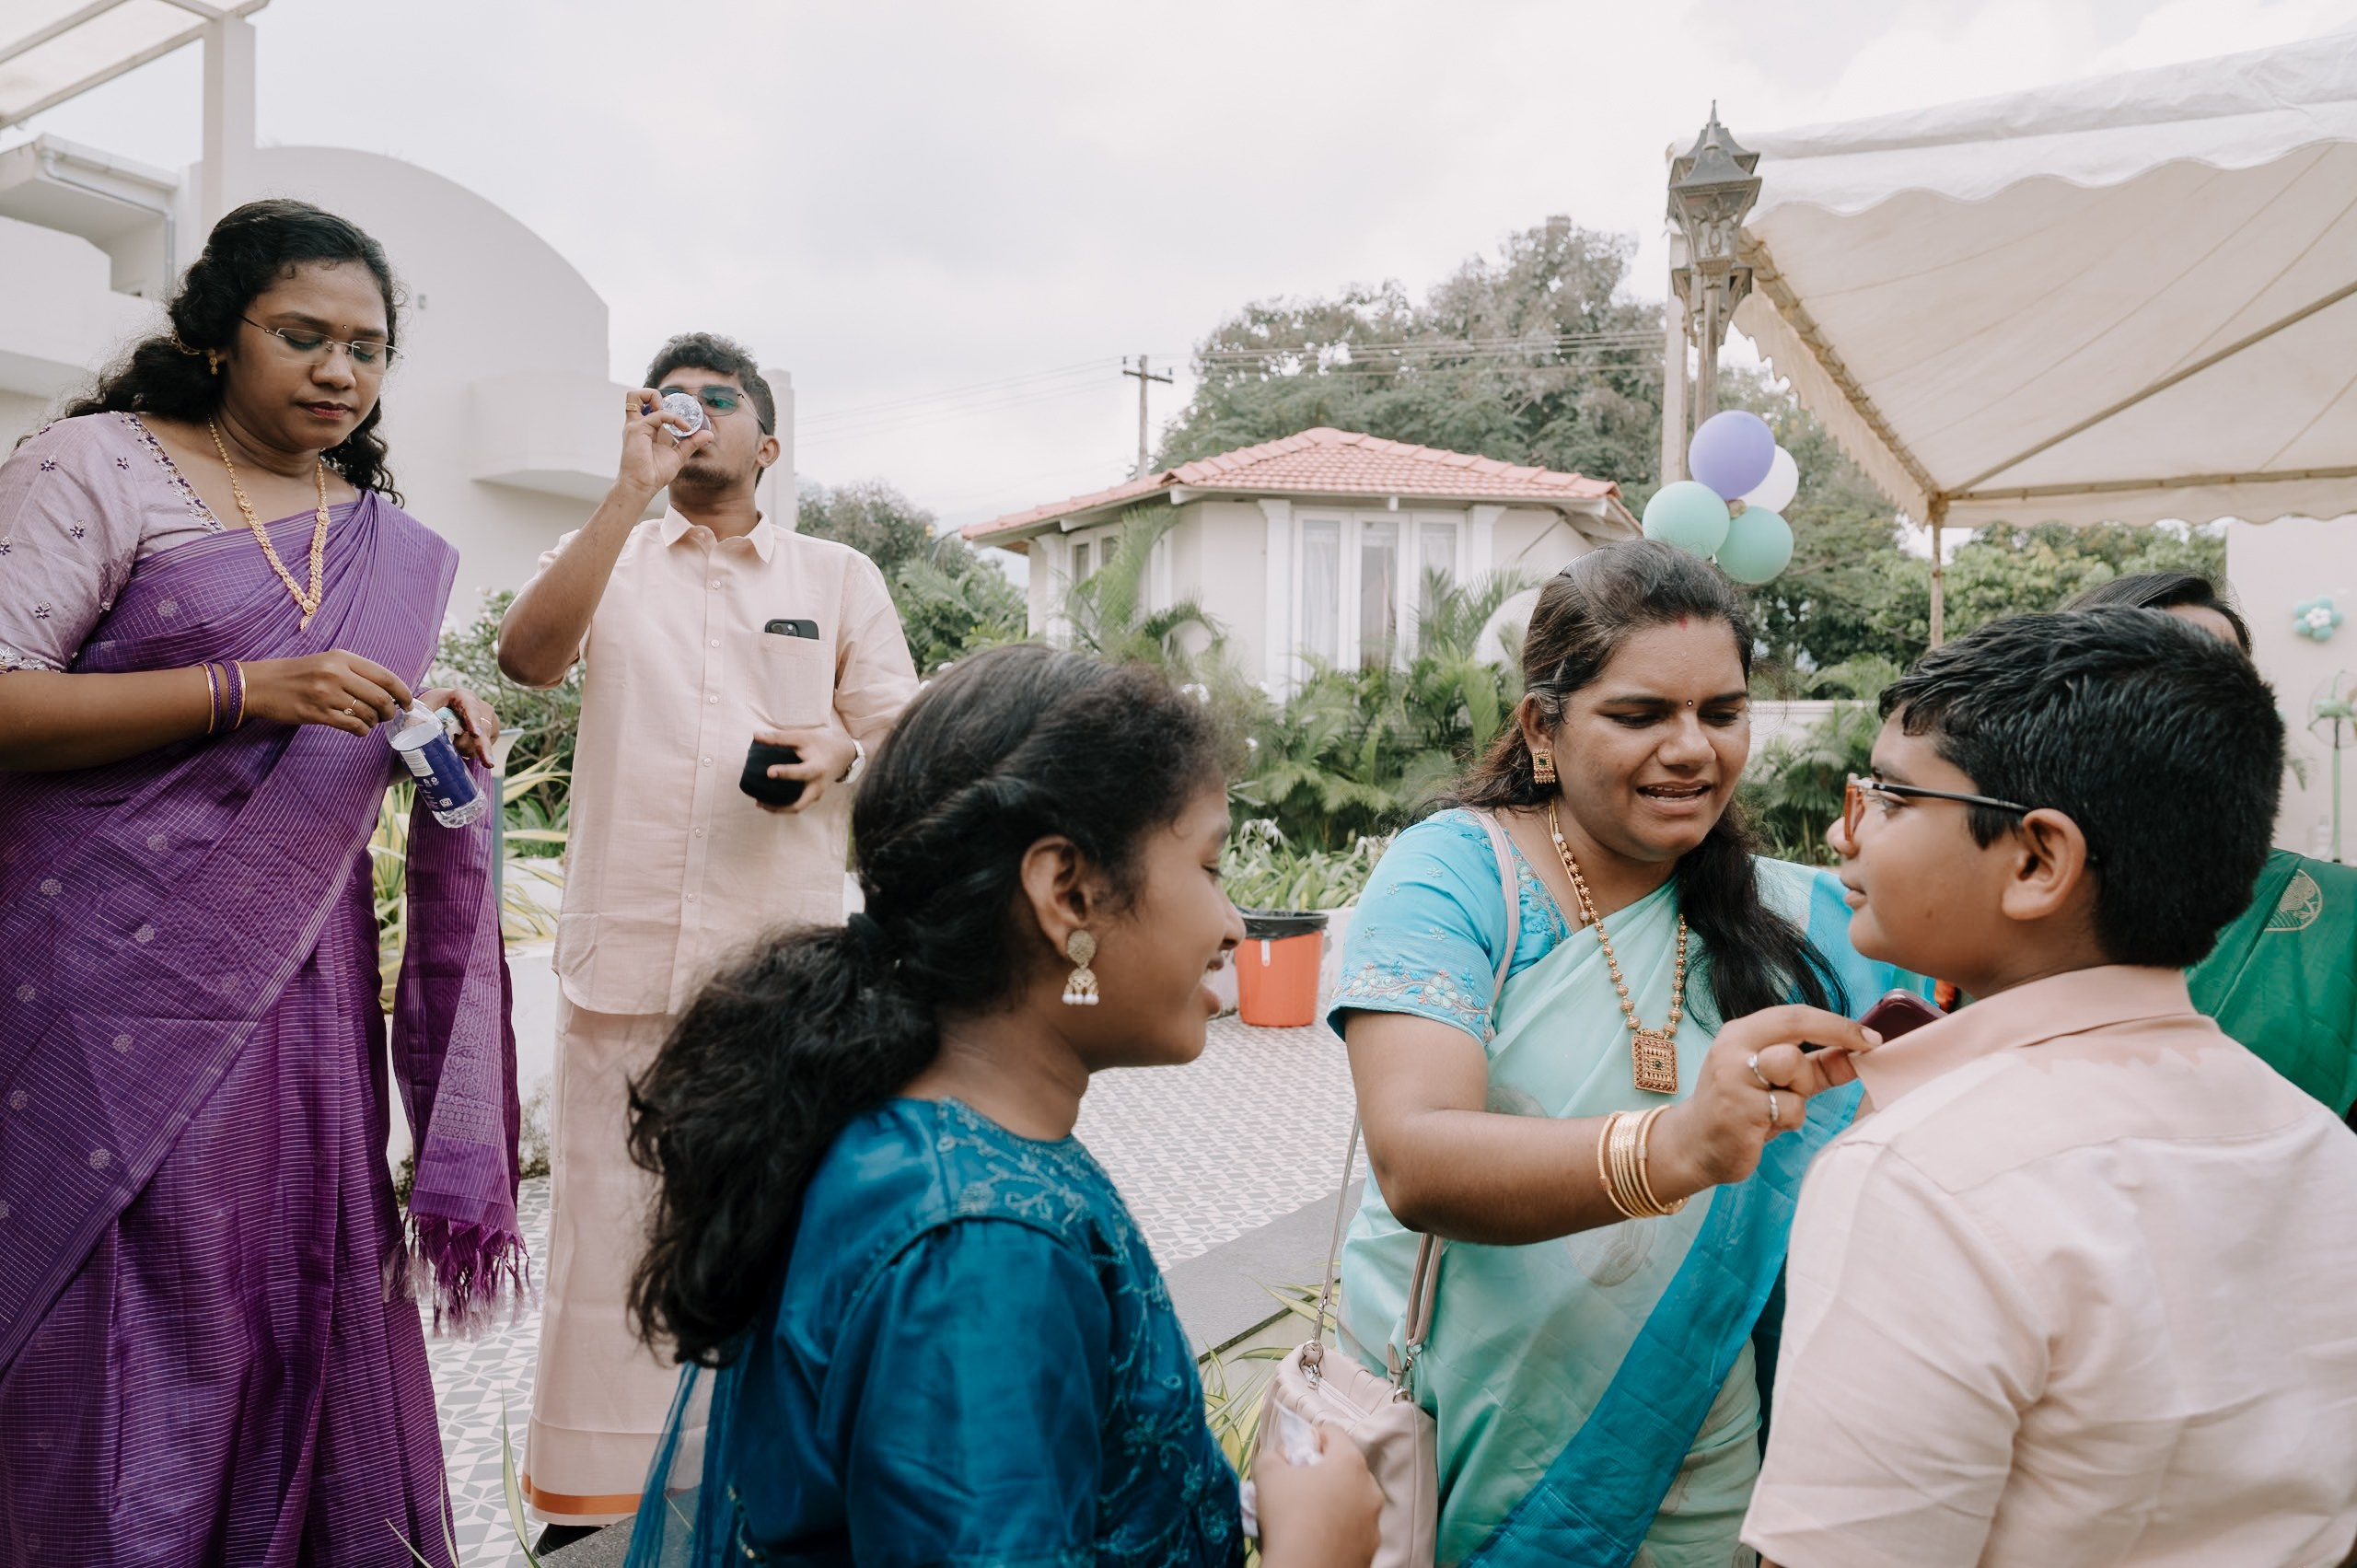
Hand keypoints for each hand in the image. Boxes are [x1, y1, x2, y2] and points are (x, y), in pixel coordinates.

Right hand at [240, 651, 413, 736]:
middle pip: (380, 698)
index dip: (403, 692)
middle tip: (387, 716)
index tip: (409, 703)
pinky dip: (361, 731)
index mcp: (342, 658)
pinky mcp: (315, 713)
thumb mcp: (329, 662)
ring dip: (373, 722)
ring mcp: (325, 693)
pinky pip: (351, 726)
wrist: (261, 684)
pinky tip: (358, 730)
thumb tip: (390, 691)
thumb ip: (357, 672)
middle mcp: (335, 673)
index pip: (385, 676)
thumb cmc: (300, 674)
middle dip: (389, 711)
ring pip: (367, 714)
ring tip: (368, 722)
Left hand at [416, 686, 500, 761]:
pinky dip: (475, 752)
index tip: (475, 734)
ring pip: (485, 740)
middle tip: (486, 762)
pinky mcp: (493, 729)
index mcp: (462, 696)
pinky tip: (463, 749)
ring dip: (469, 750)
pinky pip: (488, 745)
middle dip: (479, 746)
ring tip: (454, 747)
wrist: (444, 707)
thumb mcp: (424, 710)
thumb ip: (418, 720)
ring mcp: (489, 717)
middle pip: (482, 728)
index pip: (470, 707)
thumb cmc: (433, 707)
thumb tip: (411, 733)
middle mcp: (480, 705)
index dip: (473, 720)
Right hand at [613, 386, 715, 496]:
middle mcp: (638, 424)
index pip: (650, 405)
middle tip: (671, 410)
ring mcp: (635, 425)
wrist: (642, 486)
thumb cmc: (654, 474)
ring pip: (636, 395)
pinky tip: (684, 428)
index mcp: (646, 428)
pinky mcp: (636, 429)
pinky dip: (674, 418)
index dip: (665, 404)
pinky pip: (657, 414)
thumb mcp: (678, 455)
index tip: (683, 418)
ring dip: (655, 397)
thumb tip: (708, 434)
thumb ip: (691, 443)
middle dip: (654, 395)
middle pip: (636, 396)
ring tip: (671, 413)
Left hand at [750, 725, 856, 814]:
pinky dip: (784, 805)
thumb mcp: (803, 737)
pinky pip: (798, 805)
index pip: (801, 773)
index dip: (785, 773)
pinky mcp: (814, 796)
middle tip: (759, 802)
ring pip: (797, 808)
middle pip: (799, 804)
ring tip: (760, 803)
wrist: (843, 756)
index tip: (768, 772)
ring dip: (779, 809)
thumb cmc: (821, 744)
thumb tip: (756, 735)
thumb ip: (780, 738)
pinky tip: (769, 800)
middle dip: (779, 807)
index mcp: (817, 768)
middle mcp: (818, 785)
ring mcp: (817, 794)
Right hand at [1253, 1423, 1381, 1567]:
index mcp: (1350, 1462)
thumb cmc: (1288, 1515)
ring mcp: (1374, 1521)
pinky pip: (1354, 1530)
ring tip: (1309, 1516)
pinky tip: (1319, 1538)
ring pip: (1353, 1501)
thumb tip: (1279, 1457)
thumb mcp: (1267, 1473)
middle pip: (1346, 1469)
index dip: (1311, 1437)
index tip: (1297, 1452)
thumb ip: (1273, 1455)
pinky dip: (1340, 1529)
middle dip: (1324, 1473)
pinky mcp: (1372, 1548)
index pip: (1333, 1433)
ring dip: (1335, 1502)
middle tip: (1300, 1485)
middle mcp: (1370, 1488)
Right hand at [1650, 1005, 1884, 1194]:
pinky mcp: (1739, 1110)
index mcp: (1740, 1033)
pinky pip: (1791, 1110)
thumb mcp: (1777, 1080)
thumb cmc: (1741, 1108)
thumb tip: (1862, 1055)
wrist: (1695, 1145)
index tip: (1873, 1037)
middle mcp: (1732, 1049)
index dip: (1838, 1024)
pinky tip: (1763, 1127)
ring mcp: (1732, 1078)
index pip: (1795, 1015)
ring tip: (1775, 1109)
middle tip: (1831, 1069)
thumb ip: (1817, 1066)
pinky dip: (1789, 1121)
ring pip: (1795, 1071)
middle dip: (1819, 1057)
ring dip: (1798, 1095)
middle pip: (1796, 1036)